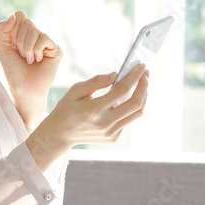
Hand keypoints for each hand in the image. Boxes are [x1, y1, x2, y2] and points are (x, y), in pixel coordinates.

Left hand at [0, 11, 61, 125]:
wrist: (23, 86)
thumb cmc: (13, 69)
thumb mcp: (2, 47)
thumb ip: (3, 28)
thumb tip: (16, 14)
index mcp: (25, 31)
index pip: (20, 15)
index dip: (13, 29)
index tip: (13, 45)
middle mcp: (37, 33)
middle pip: (27, 21)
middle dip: (19, 40)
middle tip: (22, 55)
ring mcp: (47, 40)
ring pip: (34, 30)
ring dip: (27, 48)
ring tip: (30, 59)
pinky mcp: (56, 48)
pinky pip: (44, 38)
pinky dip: (36, 50)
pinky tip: (39, 60)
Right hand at [26, 62, 148, 171]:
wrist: (60, 134)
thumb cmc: (66, 109)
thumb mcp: (75, 90)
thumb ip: (96, 82)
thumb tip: (116, 75)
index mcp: (95, 109)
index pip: (122, 91)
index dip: (134, 76)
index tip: (141, 66)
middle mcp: (105, 123)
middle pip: (136, 104)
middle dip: (144, 86)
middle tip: (145, 73)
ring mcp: (111, 133)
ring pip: (136, 113)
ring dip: (142, 96)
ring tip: (141, 84)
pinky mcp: (113, 138)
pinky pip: (128, 120)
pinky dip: (131, 107)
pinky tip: (127, 98)